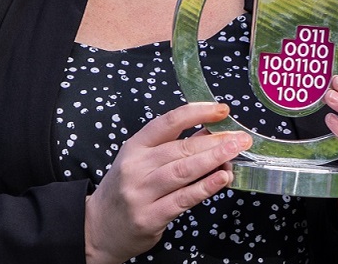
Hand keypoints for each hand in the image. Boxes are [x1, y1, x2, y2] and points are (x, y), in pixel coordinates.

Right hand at [85, 102, 250, 263]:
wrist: (97, 227)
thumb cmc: (125, 190)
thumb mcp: (140, 161)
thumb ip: (172, 148)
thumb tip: (212, 133)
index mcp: (135, 147)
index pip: (168, 123)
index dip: (197, 113)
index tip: (221, 110)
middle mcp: (136, 167)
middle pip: (181, 148)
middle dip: (216, 140)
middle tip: (240, 138)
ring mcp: (141, 193)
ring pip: (183, 171)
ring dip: (214, 160)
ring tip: (236, 152)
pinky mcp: (150, 216)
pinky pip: (183, 199)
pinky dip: (205, 187)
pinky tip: (222, 178)